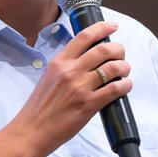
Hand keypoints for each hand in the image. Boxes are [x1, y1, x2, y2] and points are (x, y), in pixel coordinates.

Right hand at [8, 21, 130, 156]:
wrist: (32, 131)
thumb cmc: (39, 108)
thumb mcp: (49, 77)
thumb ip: (66, 66)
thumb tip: (87, 58)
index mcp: (59, 62)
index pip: (84, 36)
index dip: (102, 28)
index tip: (112, 26)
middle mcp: (70, 71)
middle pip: (104, 49)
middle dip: (118, 49)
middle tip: (121, 54)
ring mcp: (80, 87)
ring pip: (113, 67)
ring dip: (124, 67)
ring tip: (124, 71)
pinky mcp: (89, 105)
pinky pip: (115, 89)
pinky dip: (125, 85)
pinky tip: (125, 86)